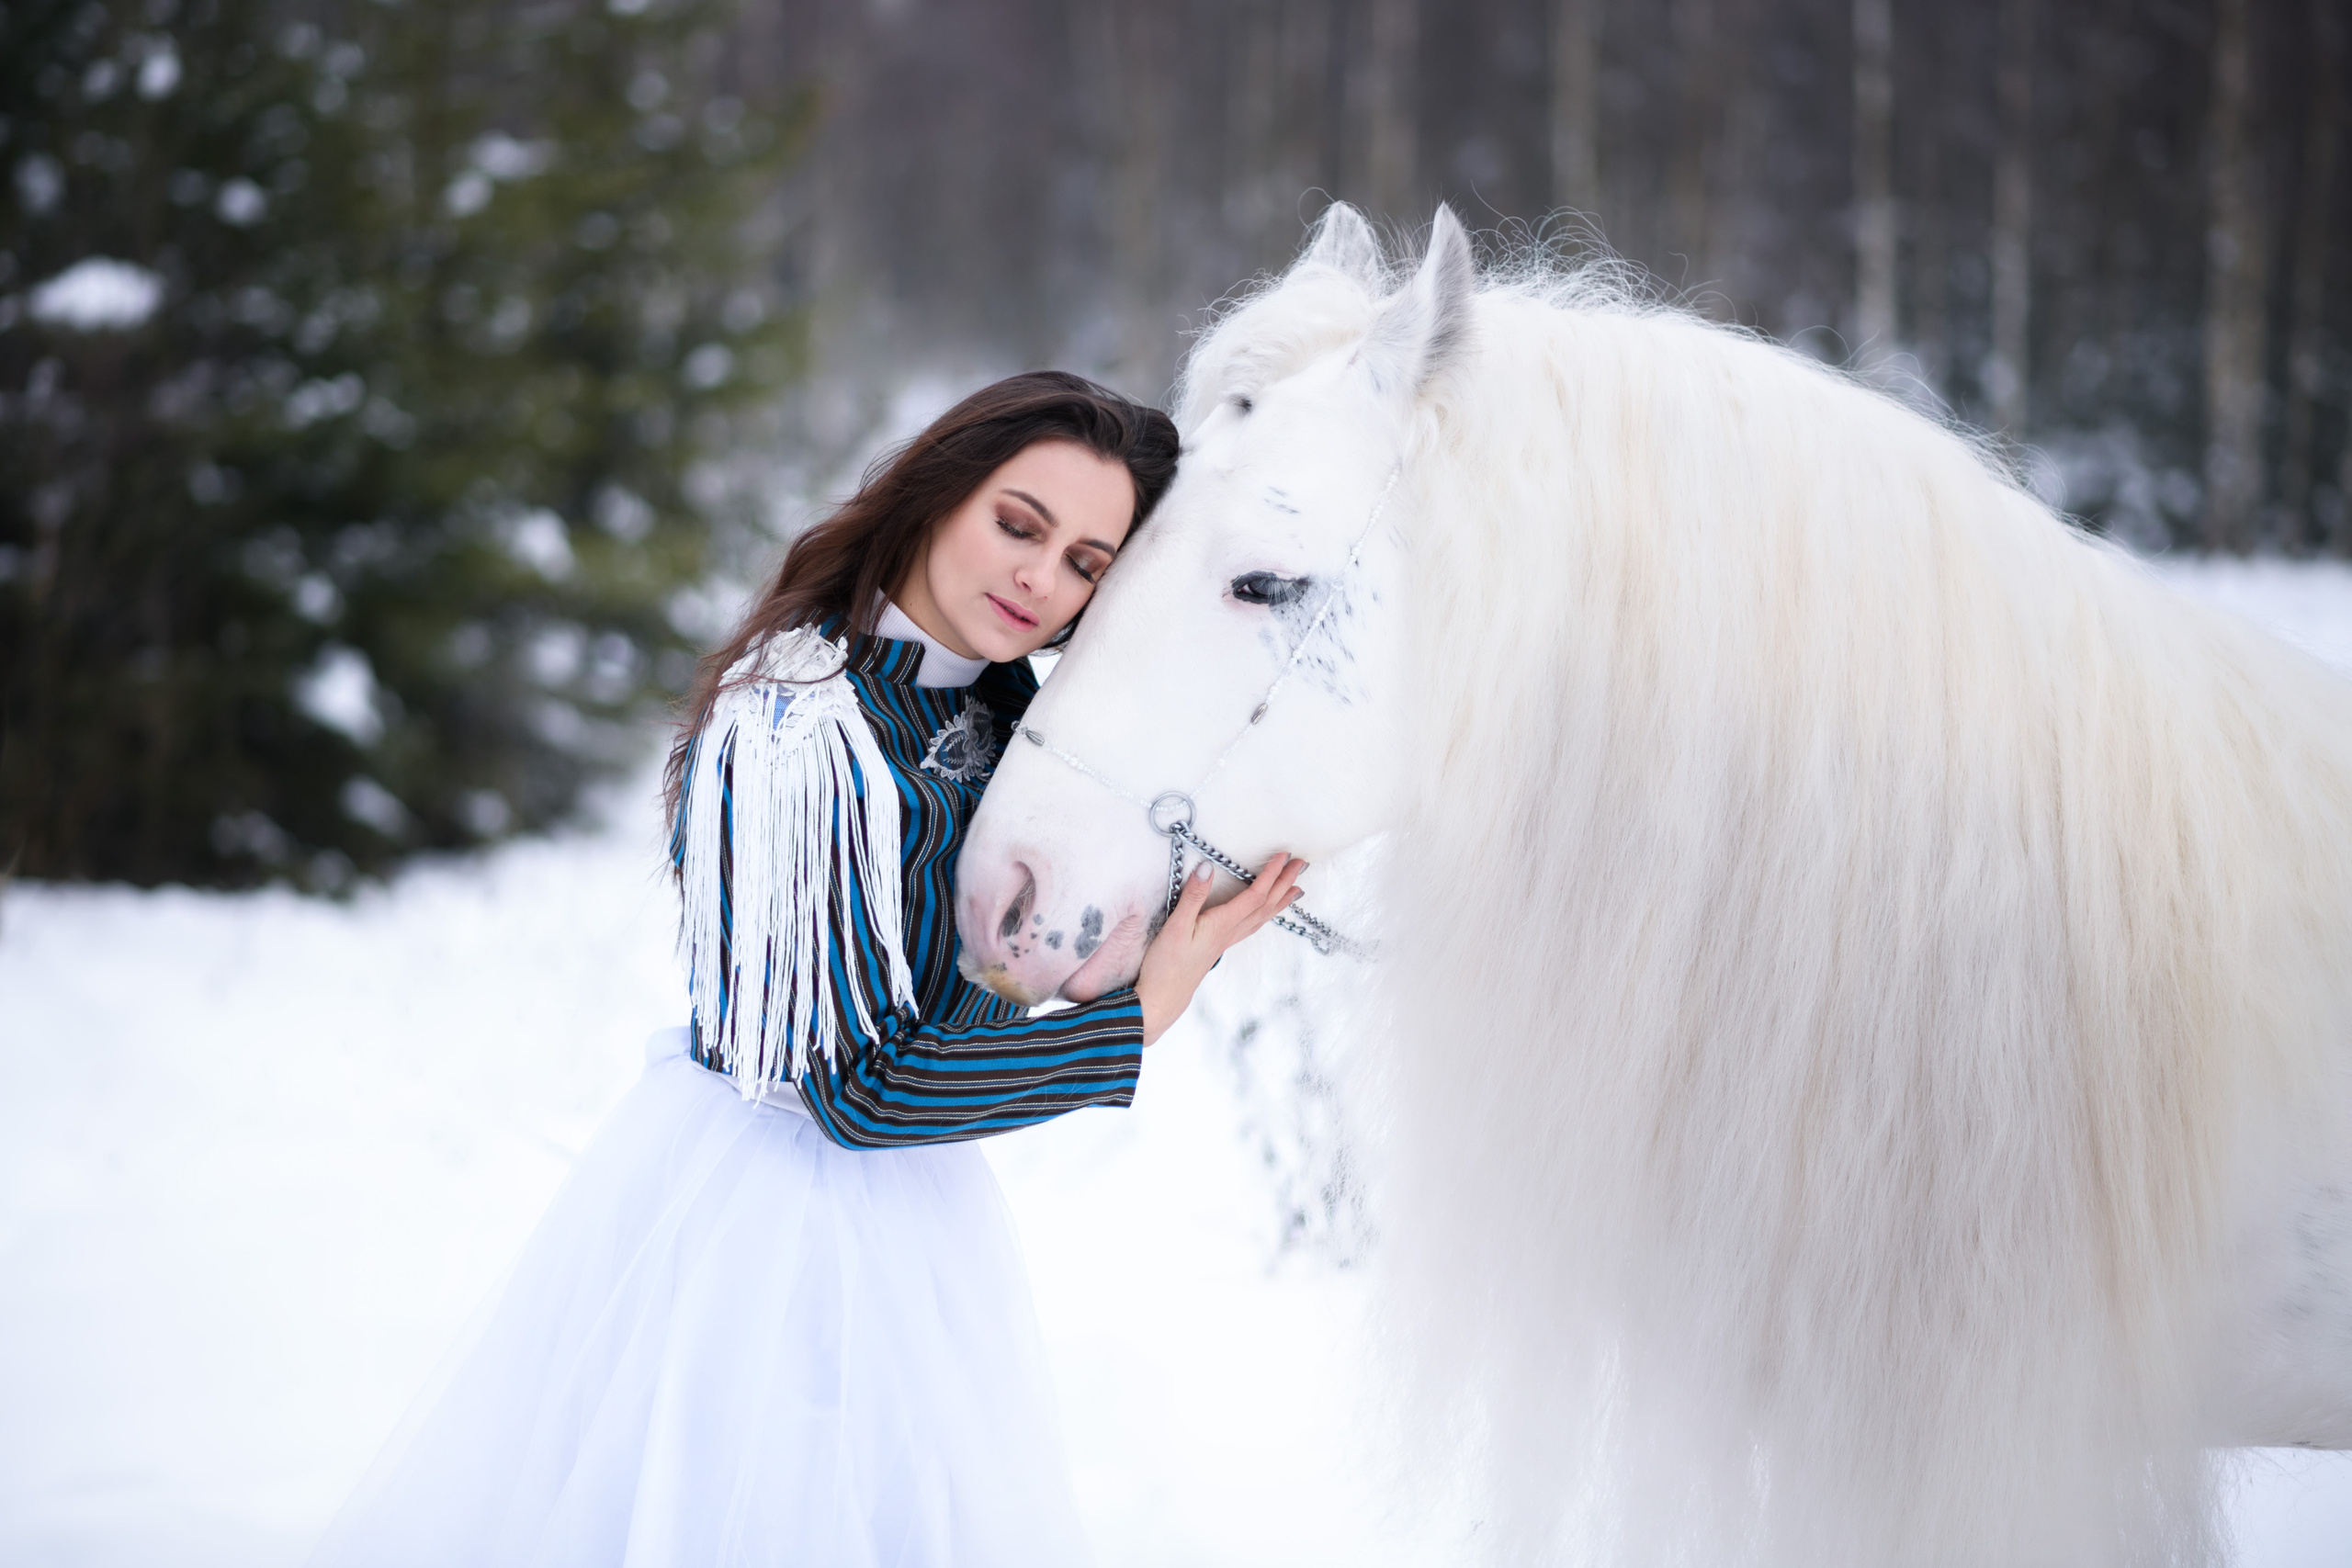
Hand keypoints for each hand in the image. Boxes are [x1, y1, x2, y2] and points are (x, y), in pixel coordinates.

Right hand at [1135, 853, 1306, 1045]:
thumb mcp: (1175, 926)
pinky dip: (1266, 914)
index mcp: (1222, 925)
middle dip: (1285, 883)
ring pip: (1262, 917)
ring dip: (1281, 900)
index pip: (1255, 895)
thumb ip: (1193, 896)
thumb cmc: (1166, 964)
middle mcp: (1230, 932)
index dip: (1271, 874)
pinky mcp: (1220, 945)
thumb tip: (1207, 867)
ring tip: (1297, 888)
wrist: (1163, 997)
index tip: (1283, 856)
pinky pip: (1252, 926)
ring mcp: (1227, 940)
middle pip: (1266, 905)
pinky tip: (1266, 912)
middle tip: (1302, 864)